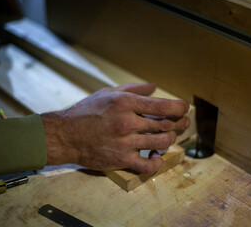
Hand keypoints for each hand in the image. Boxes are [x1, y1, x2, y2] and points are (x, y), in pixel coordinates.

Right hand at [41, 83, 189, 173]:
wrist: (65, 135)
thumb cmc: (86, 112)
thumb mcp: (107, 93)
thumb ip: (133, 89)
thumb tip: (154, 86)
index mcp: (125, 103)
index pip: (163, 106)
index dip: (180, 108)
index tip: (185, 108)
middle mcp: (127, 123)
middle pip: (166, 125)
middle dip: (180, 124)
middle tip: (184, 123)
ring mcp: (125, 143)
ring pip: (161, 143)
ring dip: (169, 140)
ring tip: (168, 137)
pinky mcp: (121, 160)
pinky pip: (147, 166)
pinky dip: (157, 163)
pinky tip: (156, 157)